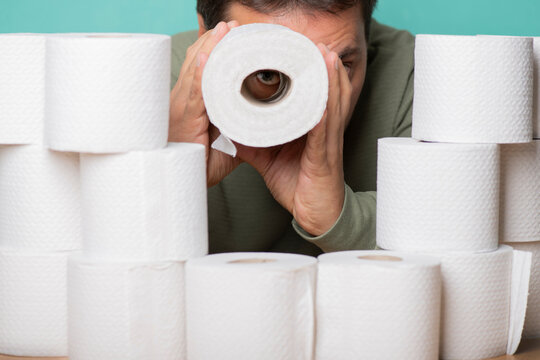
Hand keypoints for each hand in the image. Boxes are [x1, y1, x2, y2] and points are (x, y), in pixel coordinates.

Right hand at [169, 21, 240, 186]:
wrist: (178, 183)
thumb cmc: (198, 163)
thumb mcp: (224, 141)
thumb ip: (237, 128)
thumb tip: (259, 119)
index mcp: (192, 102)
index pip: (202, 68)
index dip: (214, 48)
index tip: (231, 33)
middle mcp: (184, 99)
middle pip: (198, 61)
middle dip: (215, 40)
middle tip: (234, 25)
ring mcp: (182, 108)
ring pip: (196, 70)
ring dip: (211, 47)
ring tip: (227, 29)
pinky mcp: (185, 120)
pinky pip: (194, 93)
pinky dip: (200, 74)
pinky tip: (208, 56)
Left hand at [237, 45, 351, 235]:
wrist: (317, 215)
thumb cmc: (297, 185)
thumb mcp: (268, 158)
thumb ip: (252, 141)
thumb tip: (229, 128)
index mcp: (310, 128)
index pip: (311, 95)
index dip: (309, 73)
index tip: (298, 51)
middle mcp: (323, 131)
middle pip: (326, 93)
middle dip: (321, 66)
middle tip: (313, 43)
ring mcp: (326, 143)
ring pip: (331, 104)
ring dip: (330, 78)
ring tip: (324, 54)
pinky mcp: (325, 158)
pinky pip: (326, 130)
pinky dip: (327, 109)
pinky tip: (326, 94)